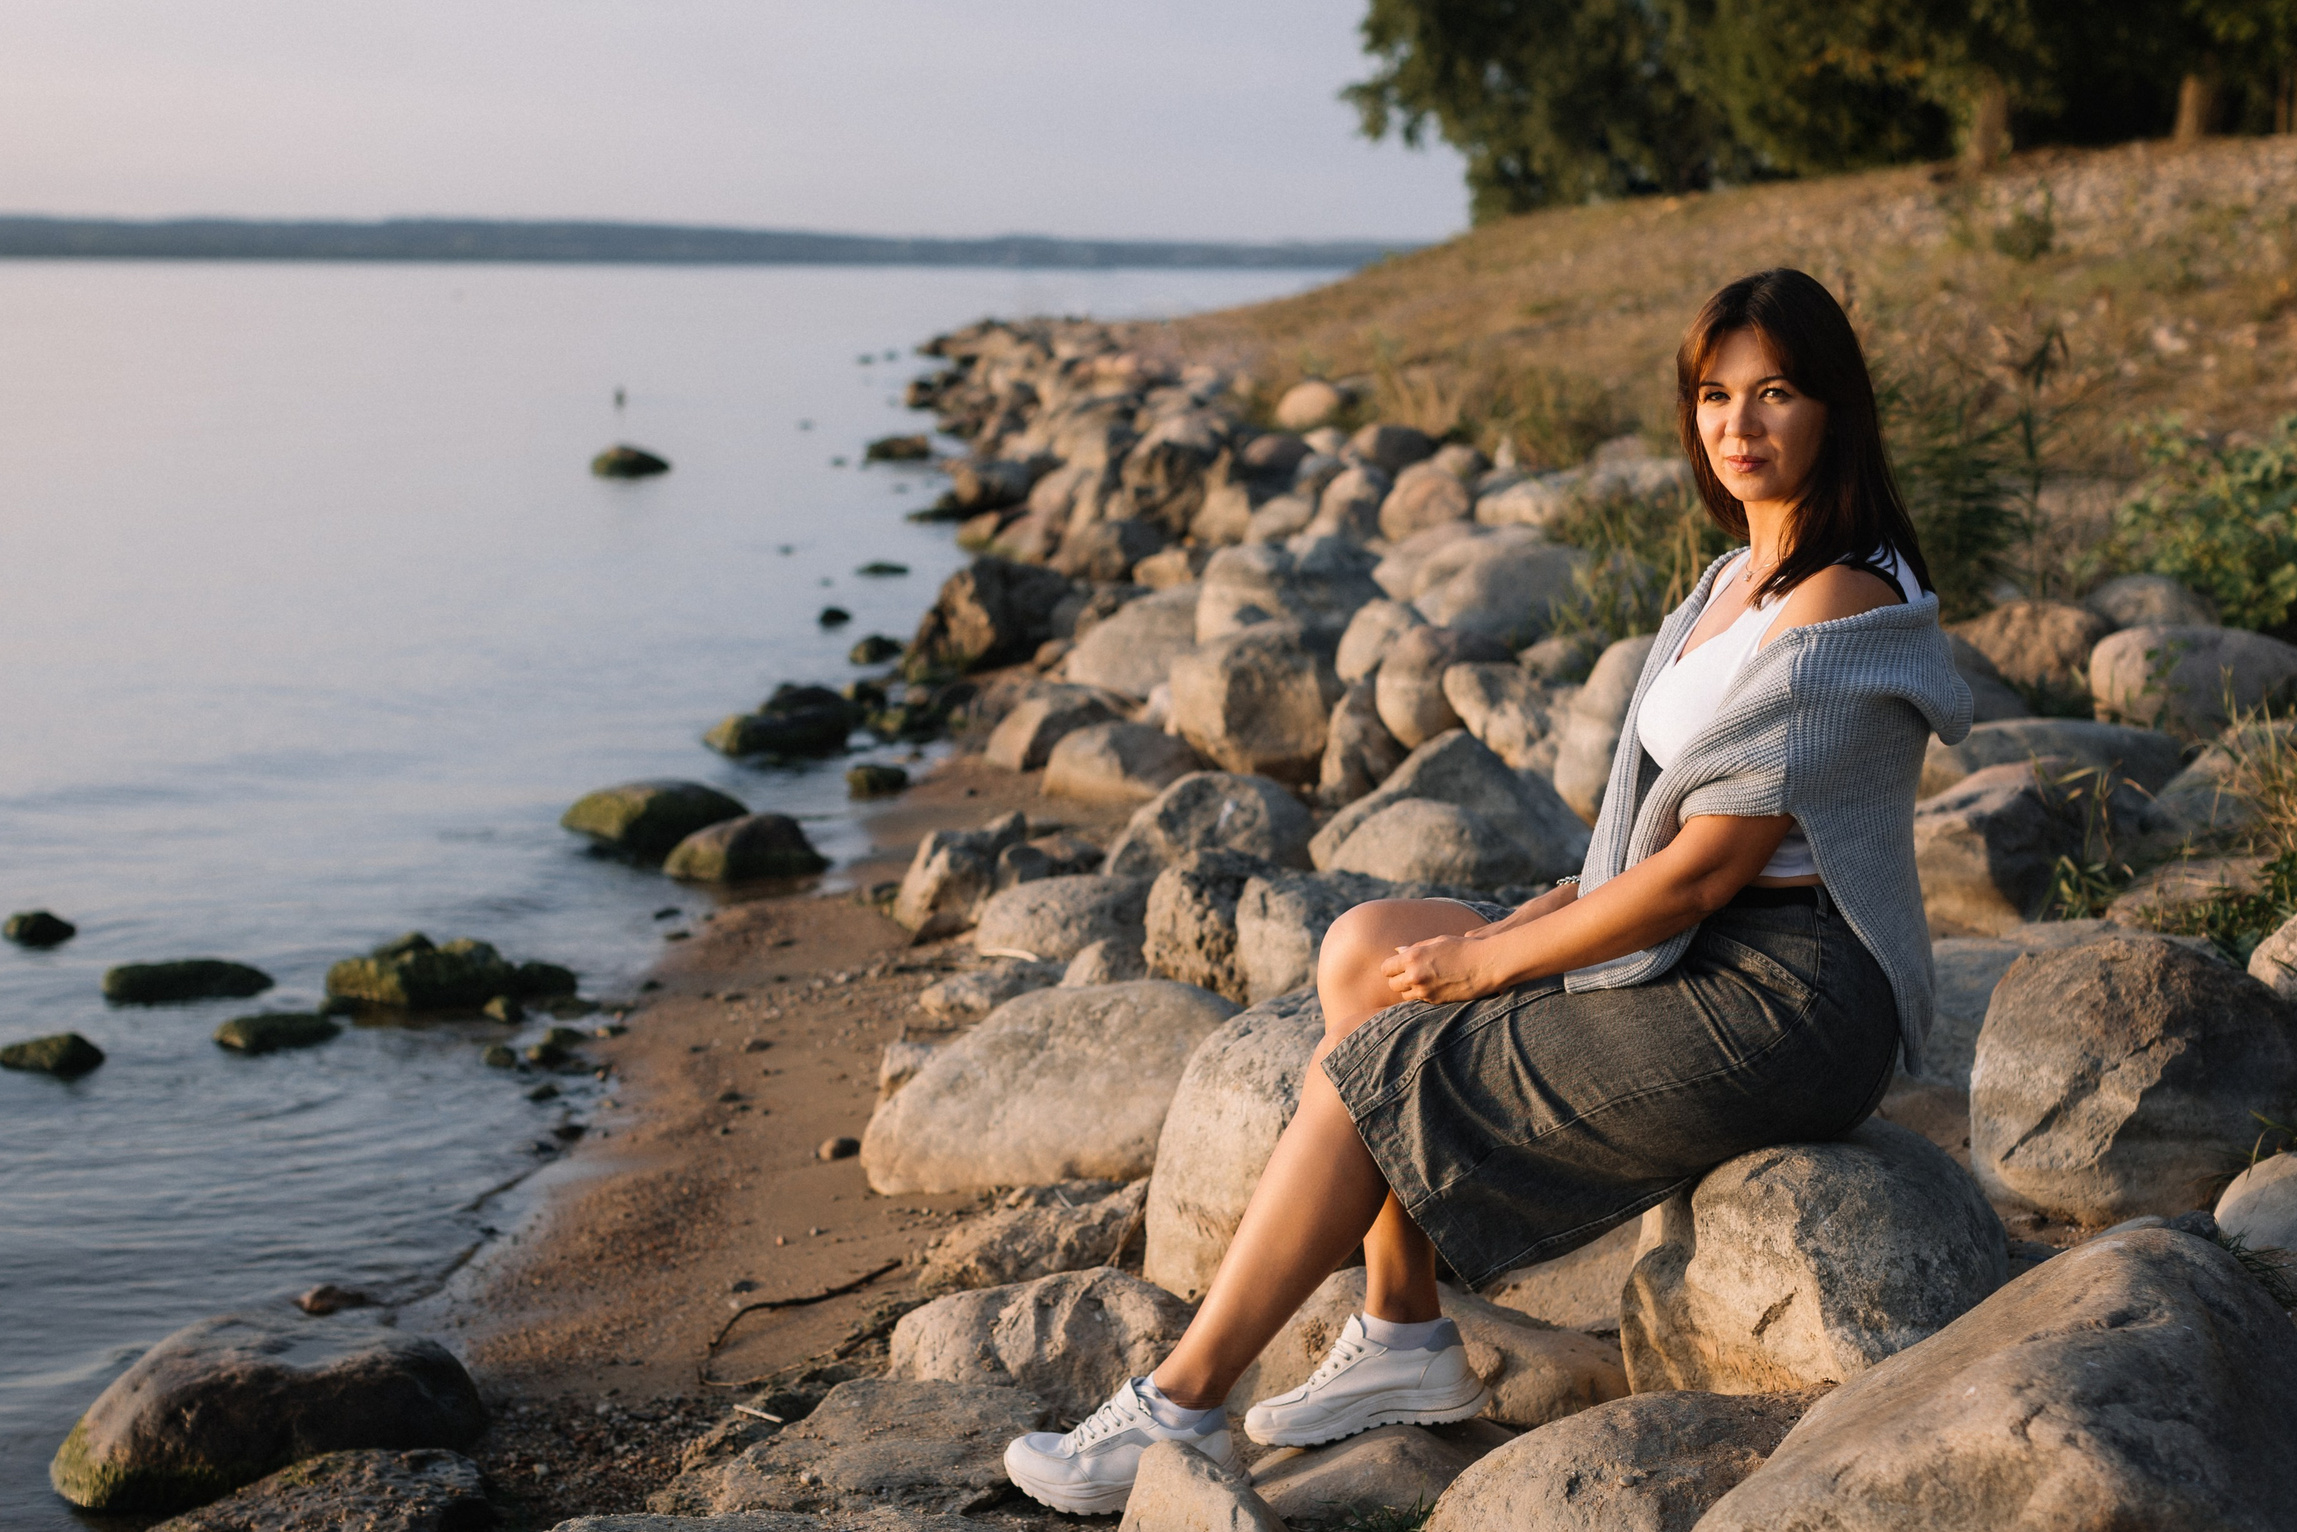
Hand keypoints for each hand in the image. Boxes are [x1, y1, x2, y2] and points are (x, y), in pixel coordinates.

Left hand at [1381, 934, 1499, 1005]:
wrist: (1486, 964)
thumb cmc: (1463, 948)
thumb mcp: (1437, 942)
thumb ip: (1415, 948)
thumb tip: (1398, 951)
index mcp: (1412, 957)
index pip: (1386, 968)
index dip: (1391, 968)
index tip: (1399, 966)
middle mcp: (1415, 975)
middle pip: (1392, 985)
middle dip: (1399, 980)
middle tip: (1411, 974)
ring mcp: (1425, 990)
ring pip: (1404, 996)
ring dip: (1410, 990)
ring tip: (1423, 981)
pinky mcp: (1435, 1001)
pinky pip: (1420, 1001)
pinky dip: (1422, 995)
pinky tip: (1434, 986)